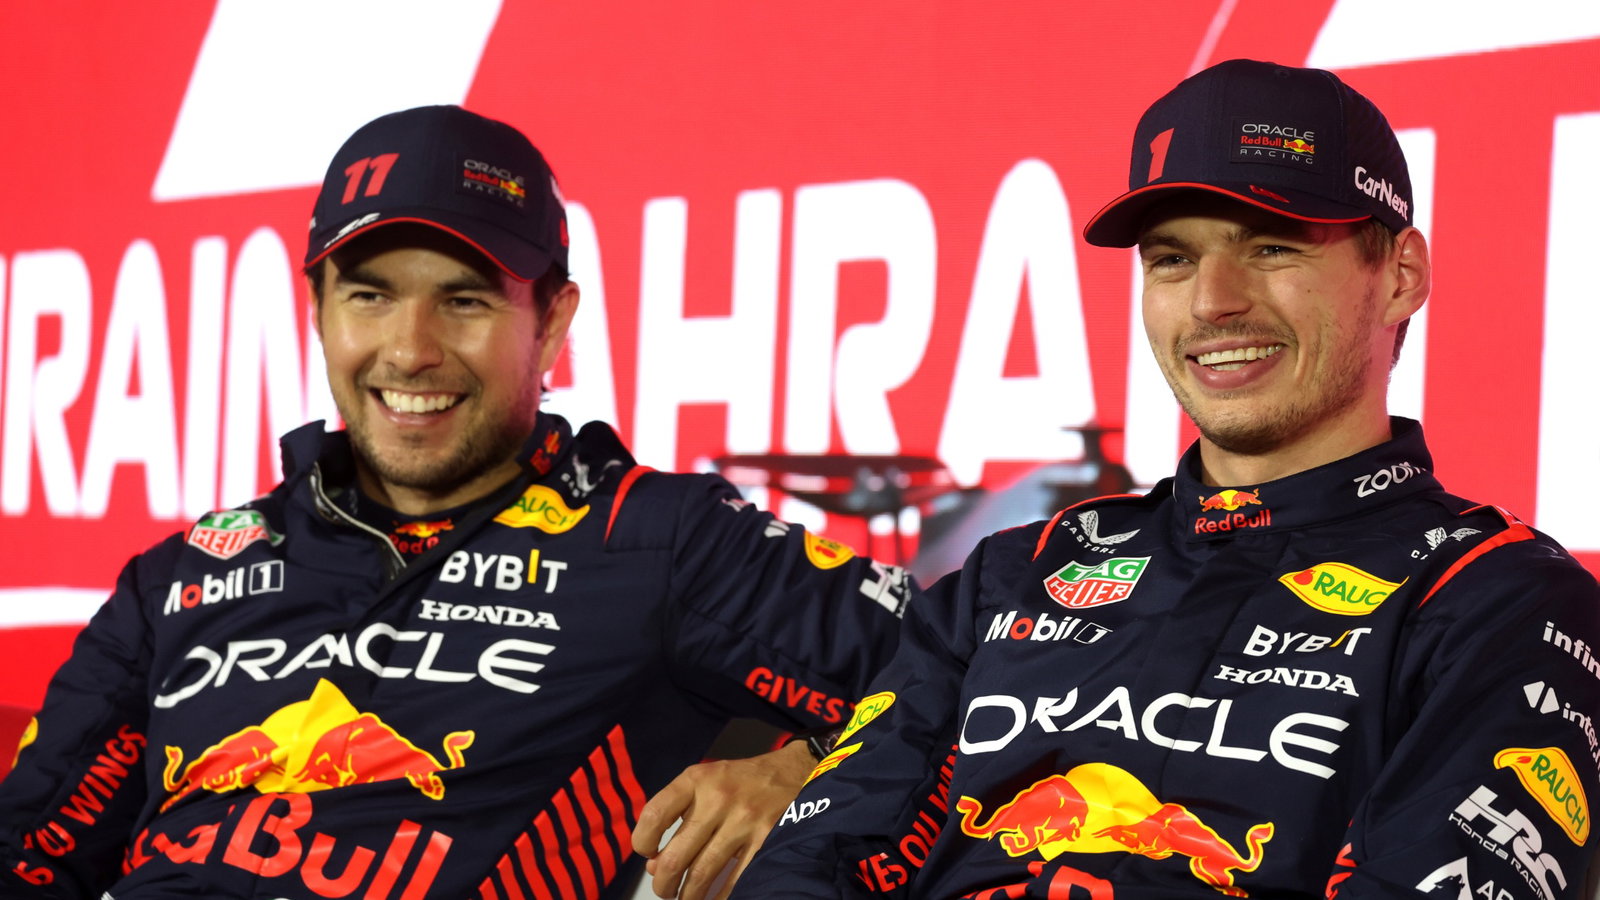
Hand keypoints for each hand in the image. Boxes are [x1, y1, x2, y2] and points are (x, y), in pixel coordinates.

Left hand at [631, 740, 814, 899]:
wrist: (794, 771)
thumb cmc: (742, 782)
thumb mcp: (706, 784)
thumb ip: (678, 817)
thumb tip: (654, 866)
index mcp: (697, 780)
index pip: (655, 814)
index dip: (643, 841)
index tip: (648, 853)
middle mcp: (718, 798)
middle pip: (675, 855)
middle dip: (663, 883)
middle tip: (664, 890)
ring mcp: (744, 820)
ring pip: (702, 873)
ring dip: (688, 895)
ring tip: (686, 898)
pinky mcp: (766, 839)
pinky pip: (735, 880)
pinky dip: (720, 897)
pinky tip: (713, 899)